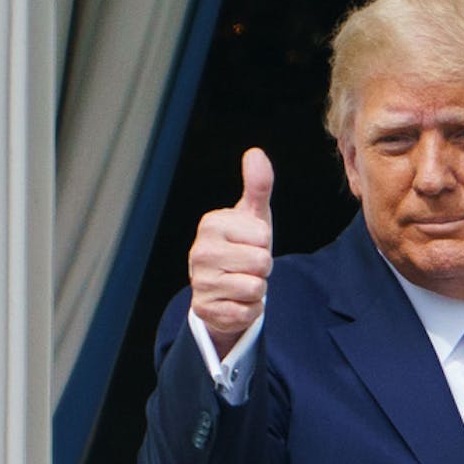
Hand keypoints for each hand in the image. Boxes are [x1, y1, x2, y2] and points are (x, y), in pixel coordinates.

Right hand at [189, 147, 273, 357]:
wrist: (221, 288)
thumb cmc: (241, 245)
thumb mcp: (252, 215)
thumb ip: (258, 185)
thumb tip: (255, 153)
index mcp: (211, 224)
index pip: (262, 235)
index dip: (263, 241)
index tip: (249, 243)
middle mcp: (200, 252)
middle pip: (261, 262)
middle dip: (262, 267)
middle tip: (246, 264)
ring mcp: (200, 283)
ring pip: (256, 288)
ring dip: (257, 289)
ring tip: (240, 281)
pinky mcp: (206, 311)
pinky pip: (249, 311)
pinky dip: (249, 309)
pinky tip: (235, 300)